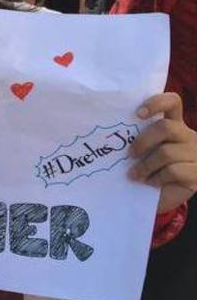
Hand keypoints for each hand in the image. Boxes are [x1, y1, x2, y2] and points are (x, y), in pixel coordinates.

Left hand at [129, 92, 196, 213]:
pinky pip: (173, 171)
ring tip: (135, 174)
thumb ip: (136, 139)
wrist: (164, 197)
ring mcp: (195, 154)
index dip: (156, 102)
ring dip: (145, 165)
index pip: (172, 102)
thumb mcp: (143, 151)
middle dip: (143, 141)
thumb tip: (111, 135)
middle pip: (165, 127)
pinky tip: (150, 182)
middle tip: (130, 154)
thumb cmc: (148, 170)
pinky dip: (156, 178)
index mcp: (173, 125)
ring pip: (166, 152)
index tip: (138, 113)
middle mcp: (187, 135)